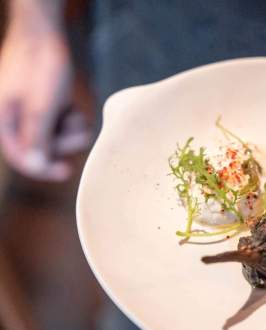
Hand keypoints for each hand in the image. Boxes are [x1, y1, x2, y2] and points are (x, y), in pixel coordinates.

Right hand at [0, 23, 89, 181]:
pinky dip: (71, 121)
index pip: (22, 159)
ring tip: (71, 113)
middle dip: (63, 141)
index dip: (44, 170)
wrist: (44, 35)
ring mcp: (32, 117)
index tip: (67, 172)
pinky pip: (63, 128)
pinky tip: (71, 107)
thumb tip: (34, 167)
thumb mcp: (40, 105)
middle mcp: (15, 123)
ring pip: (58, 141)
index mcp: (2, 123)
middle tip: (73, 124)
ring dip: (70, 130)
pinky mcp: (46, 112)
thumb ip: (37, 138)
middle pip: (44, 152)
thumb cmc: (38, 66)